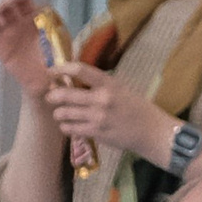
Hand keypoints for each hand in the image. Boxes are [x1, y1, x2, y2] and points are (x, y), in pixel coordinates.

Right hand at [0, 0, 55, 91]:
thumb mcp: (63, 42)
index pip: (23, 1)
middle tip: (6, 3)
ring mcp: (7, 36)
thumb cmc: (59, 60)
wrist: (50, 82)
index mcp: (33, 18)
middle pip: (4, 7)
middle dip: (4, 2)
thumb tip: (53, 19)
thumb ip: (58, 30)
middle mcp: (17, 24)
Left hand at [47, 62, 179, 157]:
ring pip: (64, 113)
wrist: (151, 131)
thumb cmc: (136, 108)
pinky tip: (68, 125)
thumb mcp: (120, 89)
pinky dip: (65, 126)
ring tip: (60, 113)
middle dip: (52, 95)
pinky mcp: (97, 133)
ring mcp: (98, 117)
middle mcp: (102, 99)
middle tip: (50, 97)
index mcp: (108, 83)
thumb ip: (99, 85)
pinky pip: (71, 128)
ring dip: (58, 113)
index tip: (52, 71)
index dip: (61, 69)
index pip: (79, 70)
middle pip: (65, 94)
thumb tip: (72, 81)